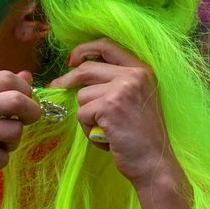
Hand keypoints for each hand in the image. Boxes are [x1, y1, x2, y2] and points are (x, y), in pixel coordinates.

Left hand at [49, 38, 178, 186]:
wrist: (154, 163)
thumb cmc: (142, 136)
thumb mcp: (136, 99)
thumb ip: (115, 82)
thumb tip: (78, 71)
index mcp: (142, 70)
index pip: (107, 45)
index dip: (84, 50)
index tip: (72, 60)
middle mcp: (134, 75)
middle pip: (87, 68)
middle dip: (67, 80)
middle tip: (55, 86)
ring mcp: (122, 89)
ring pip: (82, 95)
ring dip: (86, 115)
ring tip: (105, 129)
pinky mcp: (109, 107)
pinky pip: (81, 114)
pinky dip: (87, 129)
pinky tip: (105, 138)